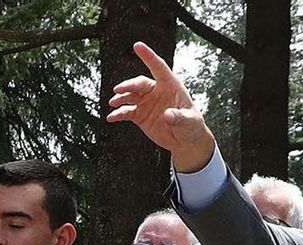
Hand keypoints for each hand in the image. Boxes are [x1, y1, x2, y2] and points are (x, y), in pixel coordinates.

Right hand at [106, 42, 217, 172]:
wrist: (185, 141)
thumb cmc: (191, 126)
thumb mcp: (189, 121)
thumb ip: (178, 117)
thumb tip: (167, 115)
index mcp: (170, 86)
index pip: (158, 67)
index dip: (148, 56)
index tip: (137, 46)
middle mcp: (156, 91)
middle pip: (140, 83)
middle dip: (128, 85)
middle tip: (119, 89)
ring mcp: (147, 103)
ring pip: (130, 96)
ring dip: (121, 98)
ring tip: (113, 102)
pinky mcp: (141, 115)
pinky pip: (126, 112)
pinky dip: (118, 114)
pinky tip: (112, 117)